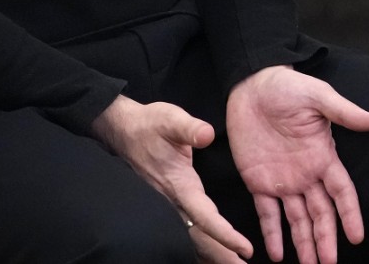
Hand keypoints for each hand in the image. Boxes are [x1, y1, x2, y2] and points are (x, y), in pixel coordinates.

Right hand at [91, 95, 254, 261]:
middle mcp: (173, 202)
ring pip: (191, 239)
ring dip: (211, 255)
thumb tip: (207, 134)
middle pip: (199, 238)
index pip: (205, 217)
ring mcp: (167, 206)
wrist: (123, 131)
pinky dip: (199, 246)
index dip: (225, 235)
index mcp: (179, 186)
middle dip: (220, 256)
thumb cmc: (150, 125)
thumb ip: (189, 128)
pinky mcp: (166, 205)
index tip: (245, 249)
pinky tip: (209, 255)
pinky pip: (184, 232)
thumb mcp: (170, 119)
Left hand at [227, 65, 368, 263]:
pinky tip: (277, 255)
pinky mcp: (258, 181)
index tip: (357, 237)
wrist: (251, 84)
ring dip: (304, 243)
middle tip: (329, 263)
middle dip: (326, 239)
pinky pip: (267, 213)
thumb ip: (344, 112)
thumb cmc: (288, 87)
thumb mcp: (318, 96)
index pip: (342, 192)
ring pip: (297, 220)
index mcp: (323, 156)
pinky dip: (272, 234)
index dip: (349, 215)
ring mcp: (283, 181)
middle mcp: (306, 174)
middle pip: (321, 213)